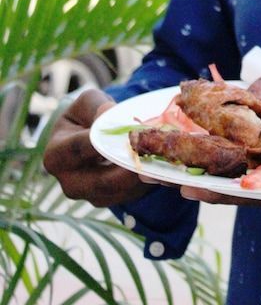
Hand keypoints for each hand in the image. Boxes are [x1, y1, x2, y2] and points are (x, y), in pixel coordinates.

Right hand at [43, 89, 149, 208]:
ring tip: (161, 155)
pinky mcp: (110, 200)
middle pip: (102, 181)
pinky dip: (148, 179)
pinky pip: (131, 194)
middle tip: (153, 149)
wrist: (90, 137)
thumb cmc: (86, 116)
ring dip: (143, 174)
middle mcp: (69, 182)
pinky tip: (160, 162)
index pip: (80, 149)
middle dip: (130, 165)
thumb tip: (108, 113)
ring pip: (121, 190)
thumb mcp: (87, 103)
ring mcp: (90, 196)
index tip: (127, 131)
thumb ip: (96, 106)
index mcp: (55, 156)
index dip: (103, 140)